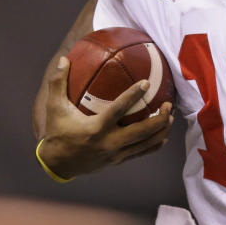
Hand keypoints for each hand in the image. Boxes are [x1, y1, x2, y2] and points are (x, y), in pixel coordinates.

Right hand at [38, 57, 174, 178]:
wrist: (57, 164)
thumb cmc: (57, 132)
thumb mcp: (55, 108)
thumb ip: (58, 83)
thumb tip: (64, 59)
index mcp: (96, 128)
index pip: (119, 109)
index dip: (133, 96)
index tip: (147, 82)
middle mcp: (109, 142)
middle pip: (142, 131)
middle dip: (159, 119)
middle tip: (168, 104)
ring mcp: (116, 154)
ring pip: (147, 144)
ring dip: (162, 131)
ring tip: (170, 116)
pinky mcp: (119, 161)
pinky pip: (142, 152)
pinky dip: (155, 143)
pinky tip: (163, 134)